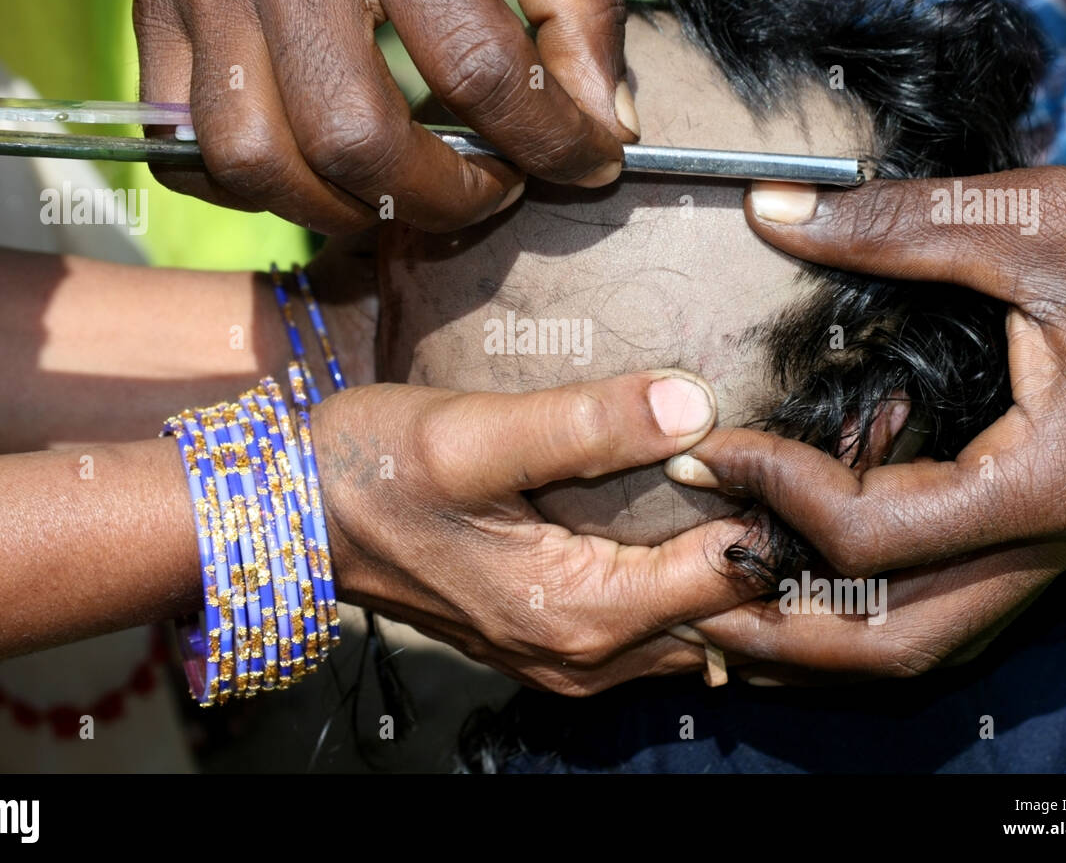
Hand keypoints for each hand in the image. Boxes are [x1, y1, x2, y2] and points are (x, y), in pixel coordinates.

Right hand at [133, 0, 636, 232]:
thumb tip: (604, 125)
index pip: (479, 68)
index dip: (550, 143)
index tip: (587, 166)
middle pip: (354, 136)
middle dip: (442, 198)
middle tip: (489, 190)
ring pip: (254, 159)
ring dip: (339, 210)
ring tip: (397, 193)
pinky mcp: (152, 0)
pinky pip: (178, 141)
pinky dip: (245, 187)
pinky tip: (307, 171)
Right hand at [313, 370, 758, 694]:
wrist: (294, 517)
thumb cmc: (373, 471)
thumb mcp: (474, 434)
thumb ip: (587, 424)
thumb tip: (695, 405)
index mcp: (580, 612)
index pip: (725, 579)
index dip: (758, 515)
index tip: (764, 451)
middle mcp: (582, 655)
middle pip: (719, 619)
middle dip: (754, 557)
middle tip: (771, 474)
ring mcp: (563, 659)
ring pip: (688, 633)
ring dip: (721, 578)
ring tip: (740, 497)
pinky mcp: (545, 643)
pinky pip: (646, 634)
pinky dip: (680, 594)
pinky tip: (683, 535)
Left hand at [667, 158, 1065, 679]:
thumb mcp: (1034, 218)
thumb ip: (896, 225)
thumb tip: (769, 212)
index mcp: (1048, 481)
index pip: (876, 534)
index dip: (775, 493)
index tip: (706, 454)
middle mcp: (1055, 538)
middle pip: (899, 635)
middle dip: (786, 628)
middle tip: (693, 596)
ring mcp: (1059, 543)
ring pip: (930, 636)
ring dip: (827, 637)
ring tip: (735, 611)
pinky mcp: (1050, 524)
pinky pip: (953, 598)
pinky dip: (875, 603)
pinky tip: (812, 573)